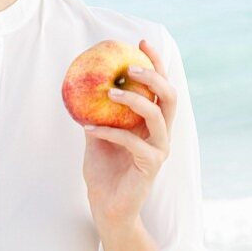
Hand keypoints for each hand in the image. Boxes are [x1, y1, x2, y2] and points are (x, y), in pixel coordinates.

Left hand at [81, 39, 176, 227]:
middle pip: (169, 96)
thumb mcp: (96, 135)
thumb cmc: (103, 172)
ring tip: (109, 93)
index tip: (141, 42)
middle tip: (130, 66)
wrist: (107, 208)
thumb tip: (82, 83)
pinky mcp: (150, 166)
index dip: (156, 63)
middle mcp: (161, 134)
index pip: (160, 88)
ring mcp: (159, 150)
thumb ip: (97, 112)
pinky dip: (109, 132)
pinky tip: (89, 128)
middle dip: (153, 76)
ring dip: (132, 100)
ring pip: (156, 116)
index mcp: (153, 124)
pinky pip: (132, 142)